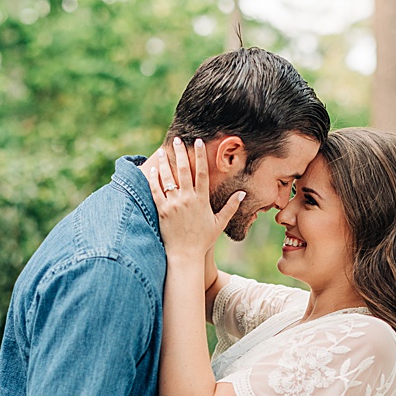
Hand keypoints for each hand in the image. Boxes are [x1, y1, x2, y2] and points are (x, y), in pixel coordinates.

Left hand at [146, 139, 244, 256]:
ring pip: (168, 179)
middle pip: (183, 171)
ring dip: (164, 163)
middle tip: (177, 140)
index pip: (201, 172)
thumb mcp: (219, 223)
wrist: (185, 255)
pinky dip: (154, 180)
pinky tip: (152, 171)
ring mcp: (173, 204)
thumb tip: (242, 194)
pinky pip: (156, 192)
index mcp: (201, 200)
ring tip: (161, 151)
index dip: (199, 156)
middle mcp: (187, 199)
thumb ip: (230, 207)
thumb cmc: (203, 240)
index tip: (198, 142)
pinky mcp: (162, 211)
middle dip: (180, 153)